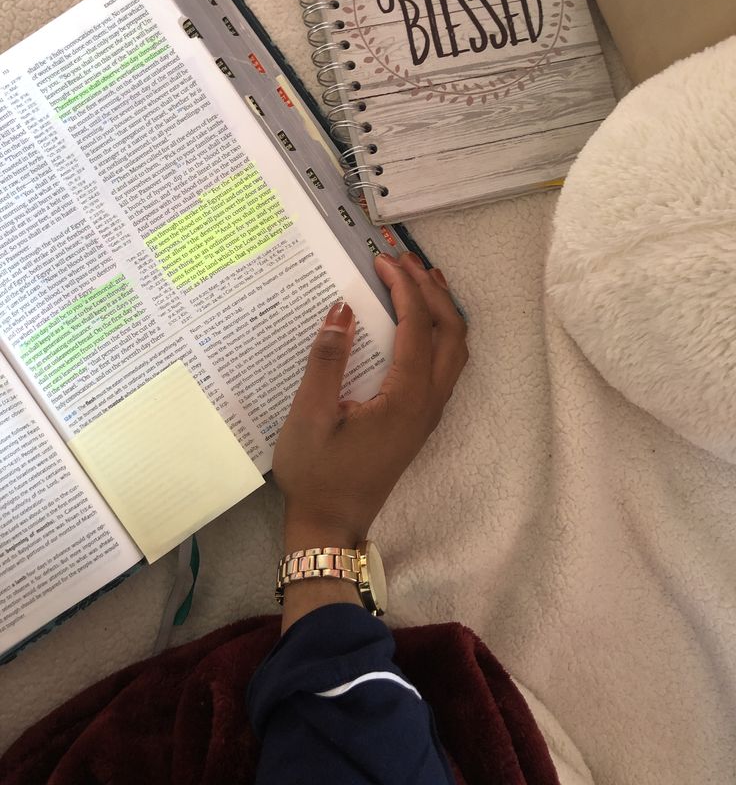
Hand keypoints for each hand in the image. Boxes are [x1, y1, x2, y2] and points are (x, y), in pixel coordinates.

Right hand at [273, 252, 467, 556]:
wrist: (330, 525)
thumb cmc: (316, 474)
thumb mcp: (310, 415)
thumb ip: (328, 360)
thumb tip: (342, 309)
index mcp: (406, 398)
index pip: (417, 326)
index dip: (404, 287)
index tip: (381, 260)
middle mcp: (428, 403)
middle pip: (451, 332)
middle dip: (432, 290)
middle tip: (404, 260)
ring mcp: (429, 415)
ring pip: (456, 351)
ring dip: (443, 310)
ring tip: (423, 279)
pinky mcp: (420, 422)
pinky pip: (446, 367)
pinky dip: (441, 334)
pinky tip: (420, 325)